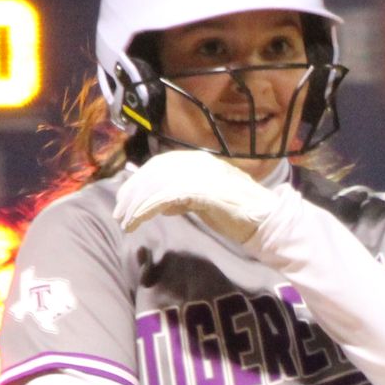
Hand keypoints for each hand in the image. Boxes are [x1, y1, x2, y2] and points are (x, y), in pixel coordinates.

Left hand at [113, 151, 277, 247]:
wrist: (265, 220)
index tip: (125, 201)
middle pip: (152, 172)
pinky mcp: (201, 191)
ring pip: (155, 185)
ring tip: (126, 223)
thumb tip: (163, 205)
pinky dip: (147, 210)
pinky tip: (139, 221)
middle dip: (132, 194)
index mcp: (197, 161)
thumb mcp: (205, 200)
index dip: (138, 182)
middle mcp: (196, 162)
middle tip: (119, 214)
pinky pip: (165, 198)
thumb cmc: (238, 213)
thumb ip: (184, 197)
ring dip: (136, 205)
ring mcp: (200, 175)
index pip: (158, 165)